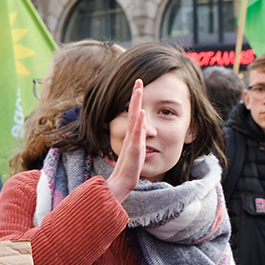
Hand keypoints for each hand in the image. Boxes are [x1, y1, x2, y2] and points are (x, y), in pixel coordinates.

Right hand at [107, 80, 145, 204]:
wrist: (121, 184)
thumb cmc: (128, 169)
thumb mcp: (136, 150)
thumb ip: (140, 137)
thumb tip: (144, 125)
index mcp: (132, 136)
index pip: (135, 114)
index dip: (136, 100)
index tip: (138, 85)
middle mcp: (131, 136)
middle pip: (133, 112)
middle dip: (136, 96)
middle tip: (138, 80)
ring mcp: (131, 143)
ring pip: (134, 120)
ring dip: (136, 104)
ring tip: (138, 89)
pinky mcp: (133, 152)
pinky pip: (136, 136)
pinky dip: (139, 124)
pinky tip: (142, 113)